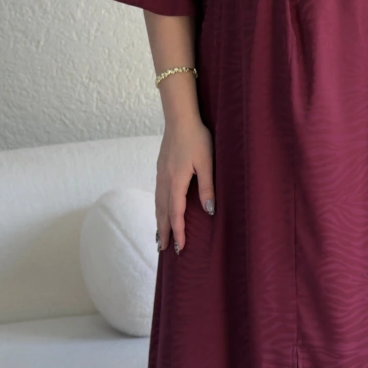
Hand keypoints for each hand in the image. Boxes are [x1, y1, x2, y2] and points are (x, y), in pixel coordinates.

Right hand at [156, 117, 214, 254]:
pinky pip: (158, 194)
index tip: (180, 247)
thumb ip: (207, 187)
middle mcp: (164, 181)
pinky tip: (161, 209)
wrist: (180, 118)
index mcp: (176, 182)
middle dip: (163, 232)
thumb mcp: (207, 163)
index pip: (176, 214)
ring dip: (158, 221)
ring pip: (158, 203)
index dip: (178, 232)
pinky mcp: (161, 168)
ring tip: (159, 235)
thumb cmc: (197, 138)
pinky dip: (158, 207)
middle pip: (162, 212)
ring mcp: (160, 174)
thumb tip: (209, 210)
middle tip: (163, 249)